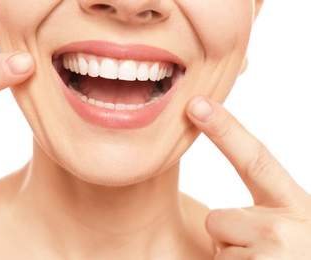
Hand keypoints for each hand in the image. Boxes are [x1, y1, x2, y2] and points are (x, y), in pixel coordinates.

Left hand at [186, 96, 310, 258]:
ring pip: (216, 244)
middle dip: (229, 234)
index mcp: (295, 206)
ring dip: (232, 257)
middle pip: (218, 218)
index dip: (225, 130)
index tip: (196, 104)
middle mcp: (282, 229)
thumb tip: (221, 208)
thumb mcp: (293, 225)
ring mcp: (267, 257)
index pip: (255, 159)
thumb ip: (265, 210)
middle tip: (262, 253)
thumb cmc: (296, 253)